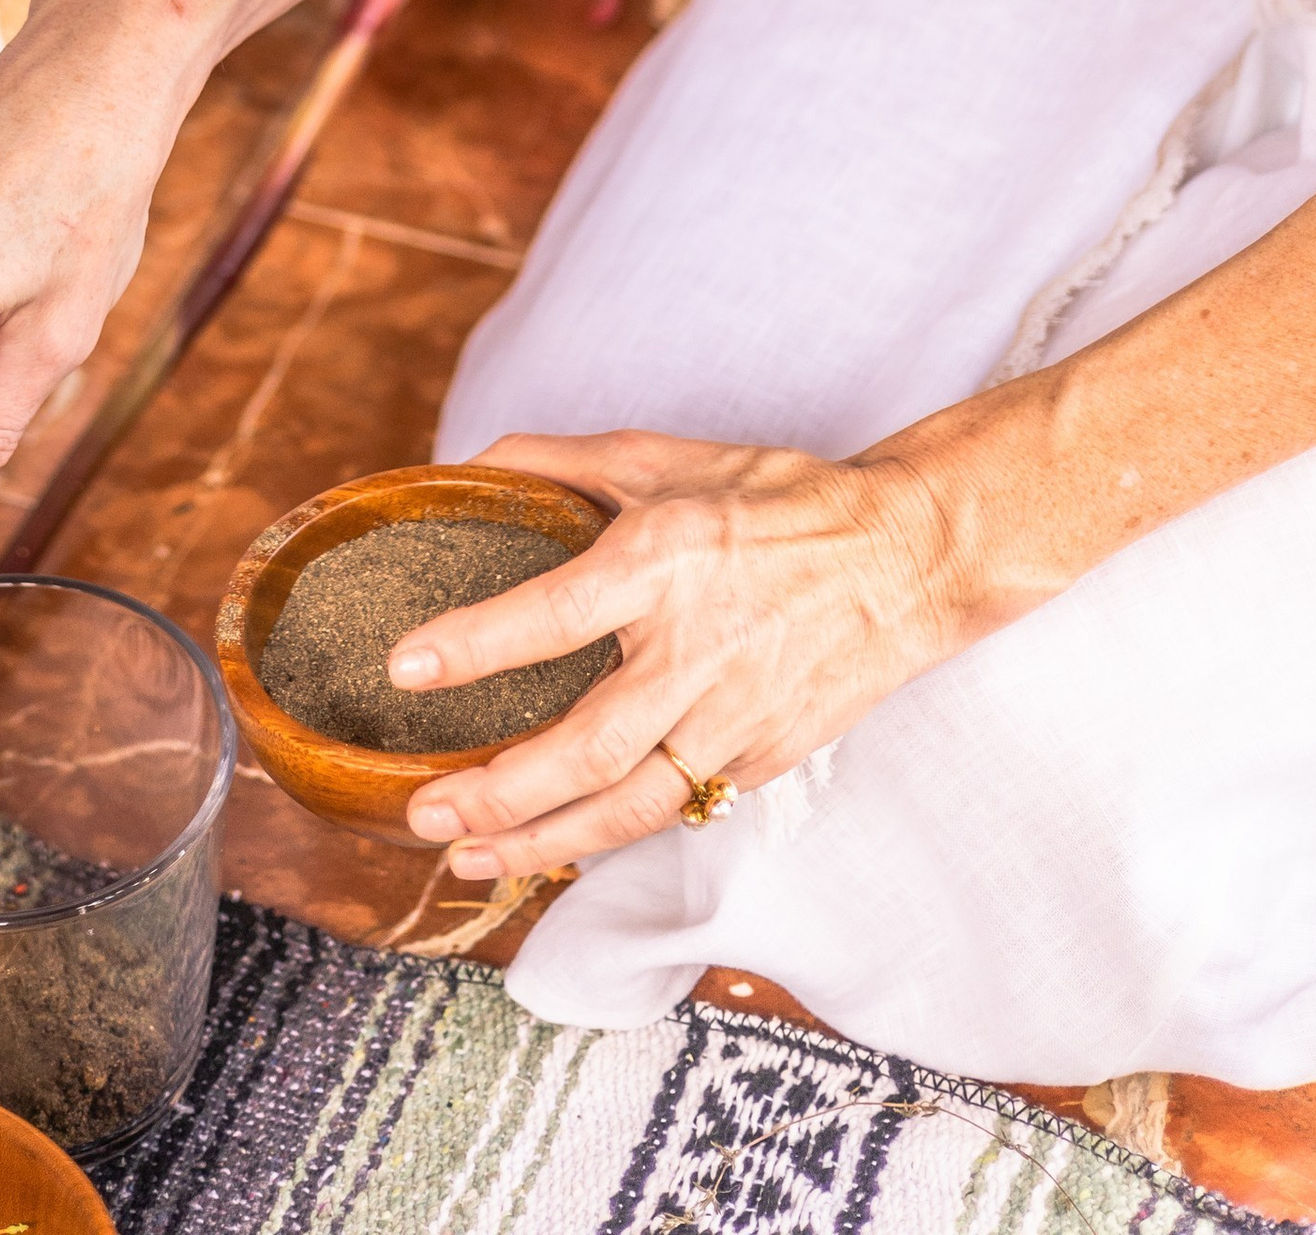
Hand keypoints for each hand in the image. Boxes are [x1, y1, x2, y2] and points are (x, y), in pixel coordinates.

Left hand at [392, 430, 968, 877]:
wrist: (907, 558)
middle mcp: (696, 649)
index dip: (477, 643)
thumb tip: (467, 469)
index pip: (555, 611)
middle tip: (422, 811)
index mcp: (666, 559)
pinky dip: (610, 832)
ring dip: (542, 842)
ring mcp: (734, 717)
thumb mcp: (667, 456)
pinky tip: (556, 841)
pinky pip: (675, 807)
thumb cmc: (779, 499)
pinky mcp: (763, 758)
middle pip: (586, 748)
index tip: (407, 666)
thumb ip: (562, 462)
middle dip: (497, 792)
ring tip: (471, 858)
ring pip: (628, 807)